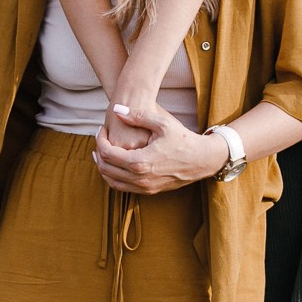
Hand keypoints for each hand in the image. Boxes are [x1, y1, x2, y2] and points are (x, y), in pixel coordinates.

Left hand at [93, 110, 228, 194]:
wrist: (202, 160)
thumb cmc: (183, 139)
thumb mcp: (162, 123)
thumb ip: (137, 116)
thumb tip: (116, 109)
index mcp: (140, 162)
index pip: (107, 153)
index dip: (99, 139)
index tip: (101, 128)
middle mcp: (139, 178)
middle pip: (105, 168)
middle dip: (98, 152)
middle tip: (99, 139)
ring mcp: (144, 187)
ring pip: (111, 181)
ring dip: (103, 167)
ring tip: (102, 152)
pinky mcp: (149, 191)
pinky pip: (122, 187)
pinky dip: (113, 176)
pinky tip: (115, 163)